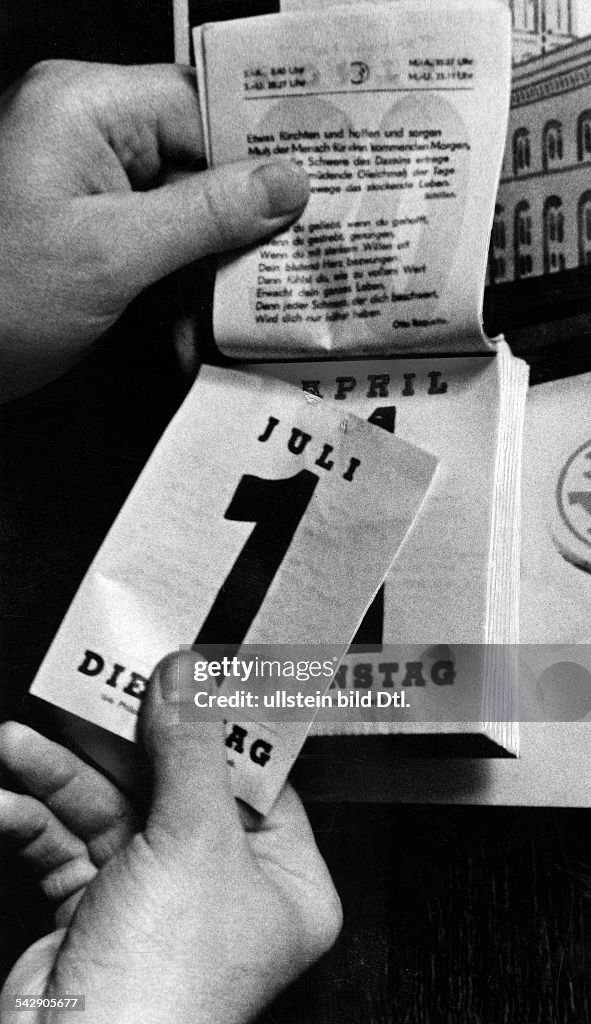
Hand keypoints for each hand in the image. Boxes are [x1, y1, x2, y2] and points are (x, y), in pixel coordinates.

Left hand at [0, 61, 308, 401]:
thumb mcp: (113, 254)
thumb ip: (206, 214)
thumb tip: (286, 182)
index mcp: (86, 108)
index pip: (201, 105)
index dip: (262, 149)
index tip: (317, 186)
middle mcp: (89, 137)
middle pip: (198, 164)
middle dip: (239, 229)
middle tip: (289, 264)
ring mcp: (89, 190)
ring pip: (184, 216)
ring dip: (209, 275)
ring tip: (231, 318)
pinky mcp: (91, 237)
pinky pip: (157, 251)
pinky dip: (176, 295)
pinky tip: (187, 335)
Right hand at [0, 652, 340, 1023]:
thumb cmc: (168, 987)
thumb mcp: (193, 842)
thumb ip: (190, 749)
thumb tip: (189, 678)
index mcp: (283, 881)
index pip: (257, 777)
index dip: (220, 724)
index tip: (192, 673)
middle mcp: (224, 887)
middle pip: (177, 782)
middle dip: (125, 741)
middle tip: (97, 691)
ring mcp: (158, 895)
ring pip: (113, 806)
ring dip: (61, 774)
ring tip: (23, 743)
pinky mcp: (99, 906)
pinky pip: (68, 842)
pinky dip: (35, 817)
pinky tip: (8, 800)